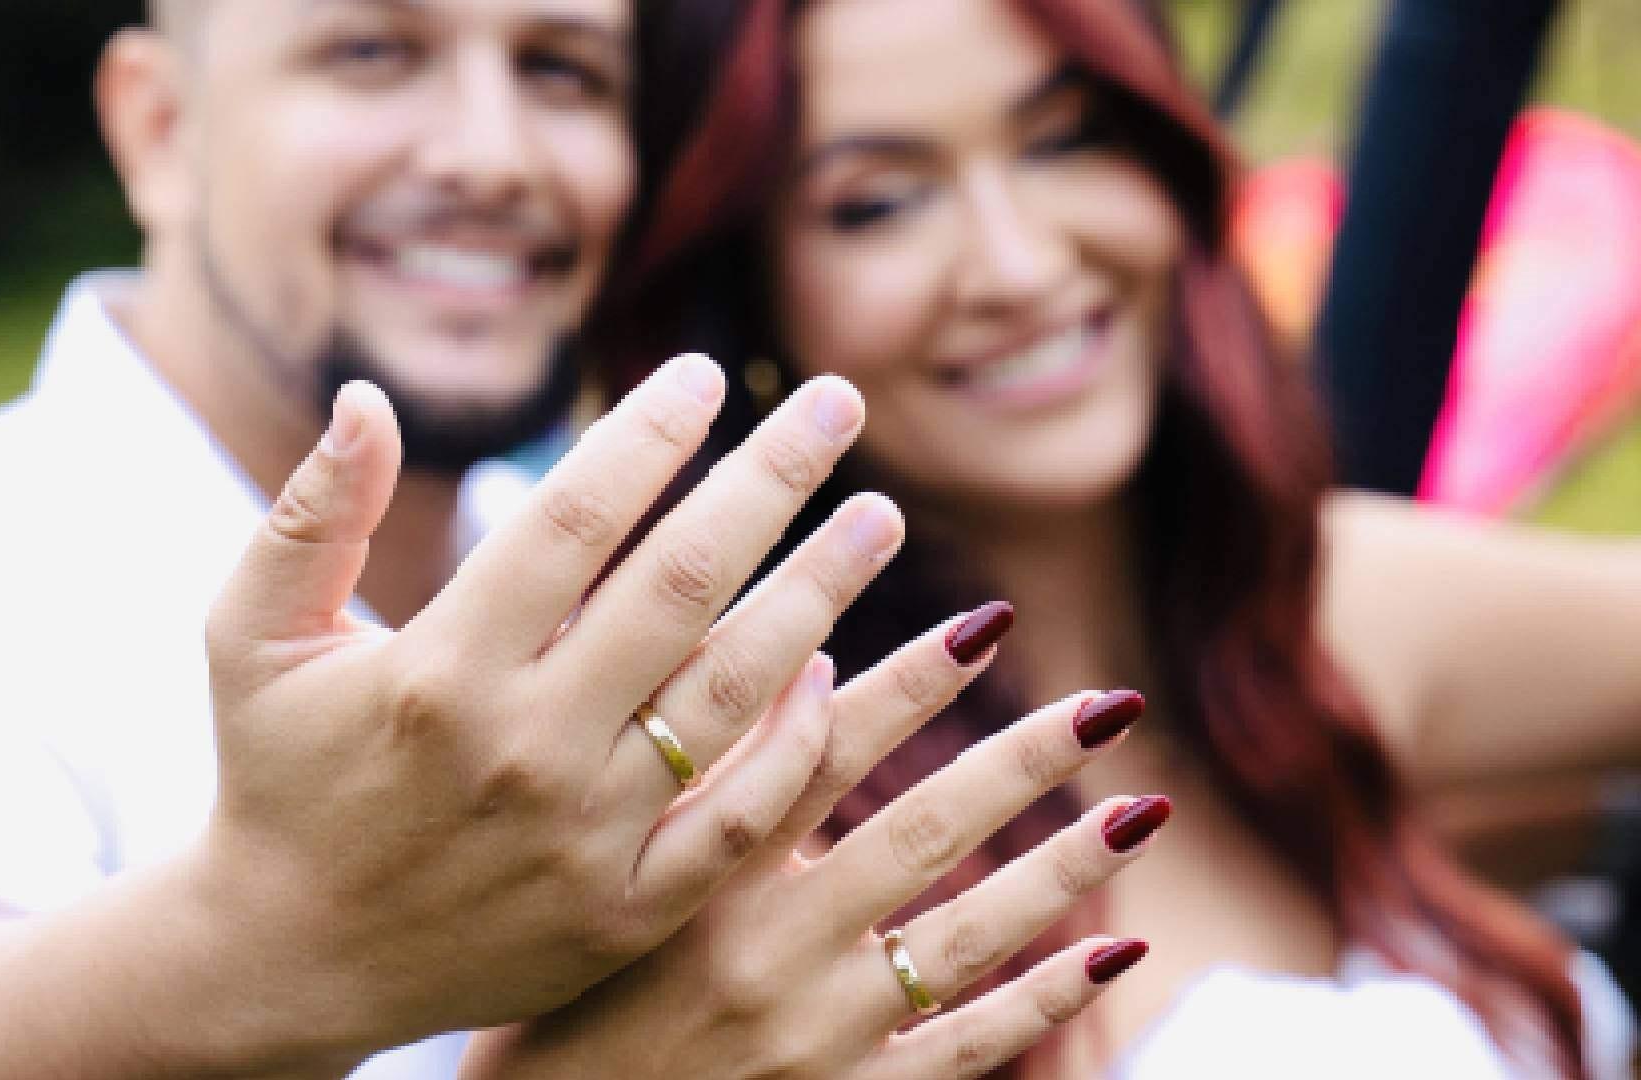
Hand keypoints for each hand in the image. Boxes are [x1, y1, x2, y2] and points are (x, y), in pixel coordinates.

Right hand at [191, 355, 909, 1065]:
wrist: (289, 960)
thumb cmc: (277, 775)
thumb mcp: (253, 637)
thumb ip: (311, 514)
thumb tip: (368, 395)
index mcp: (439, 667)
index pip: (574, 519)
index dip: (649, 435)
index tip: (708, 373)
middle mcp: (522, 746)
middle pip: (680, 586)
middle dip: (771, 481)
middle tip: (838, 404)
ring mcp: (581, 836)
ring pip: (730, 692)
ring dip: (817, 594)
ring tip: (876, 519)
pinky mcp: (620, 912)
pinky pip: (739, 818)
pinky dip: (794, 743)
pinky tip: (831, 670)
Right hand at [460, 673, 1164, 1079]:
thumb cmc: (560, 996)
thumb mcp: (605, 872)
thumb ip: (697, 768)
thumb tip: (801, 664)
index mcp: (701, 872)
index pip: (827, 750)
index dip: (913, 681)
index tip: (988, 619)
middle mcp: (769, 946)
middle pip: (922, 830)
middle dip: (1023, 760)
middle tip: (1109, 701)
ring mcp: (818, 1030)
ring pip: (966, 933)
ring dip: (1062, 866)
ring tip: (1145, 808)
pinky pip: (966, 1046)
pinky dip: (1045, 999)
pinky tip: (1115, 951)